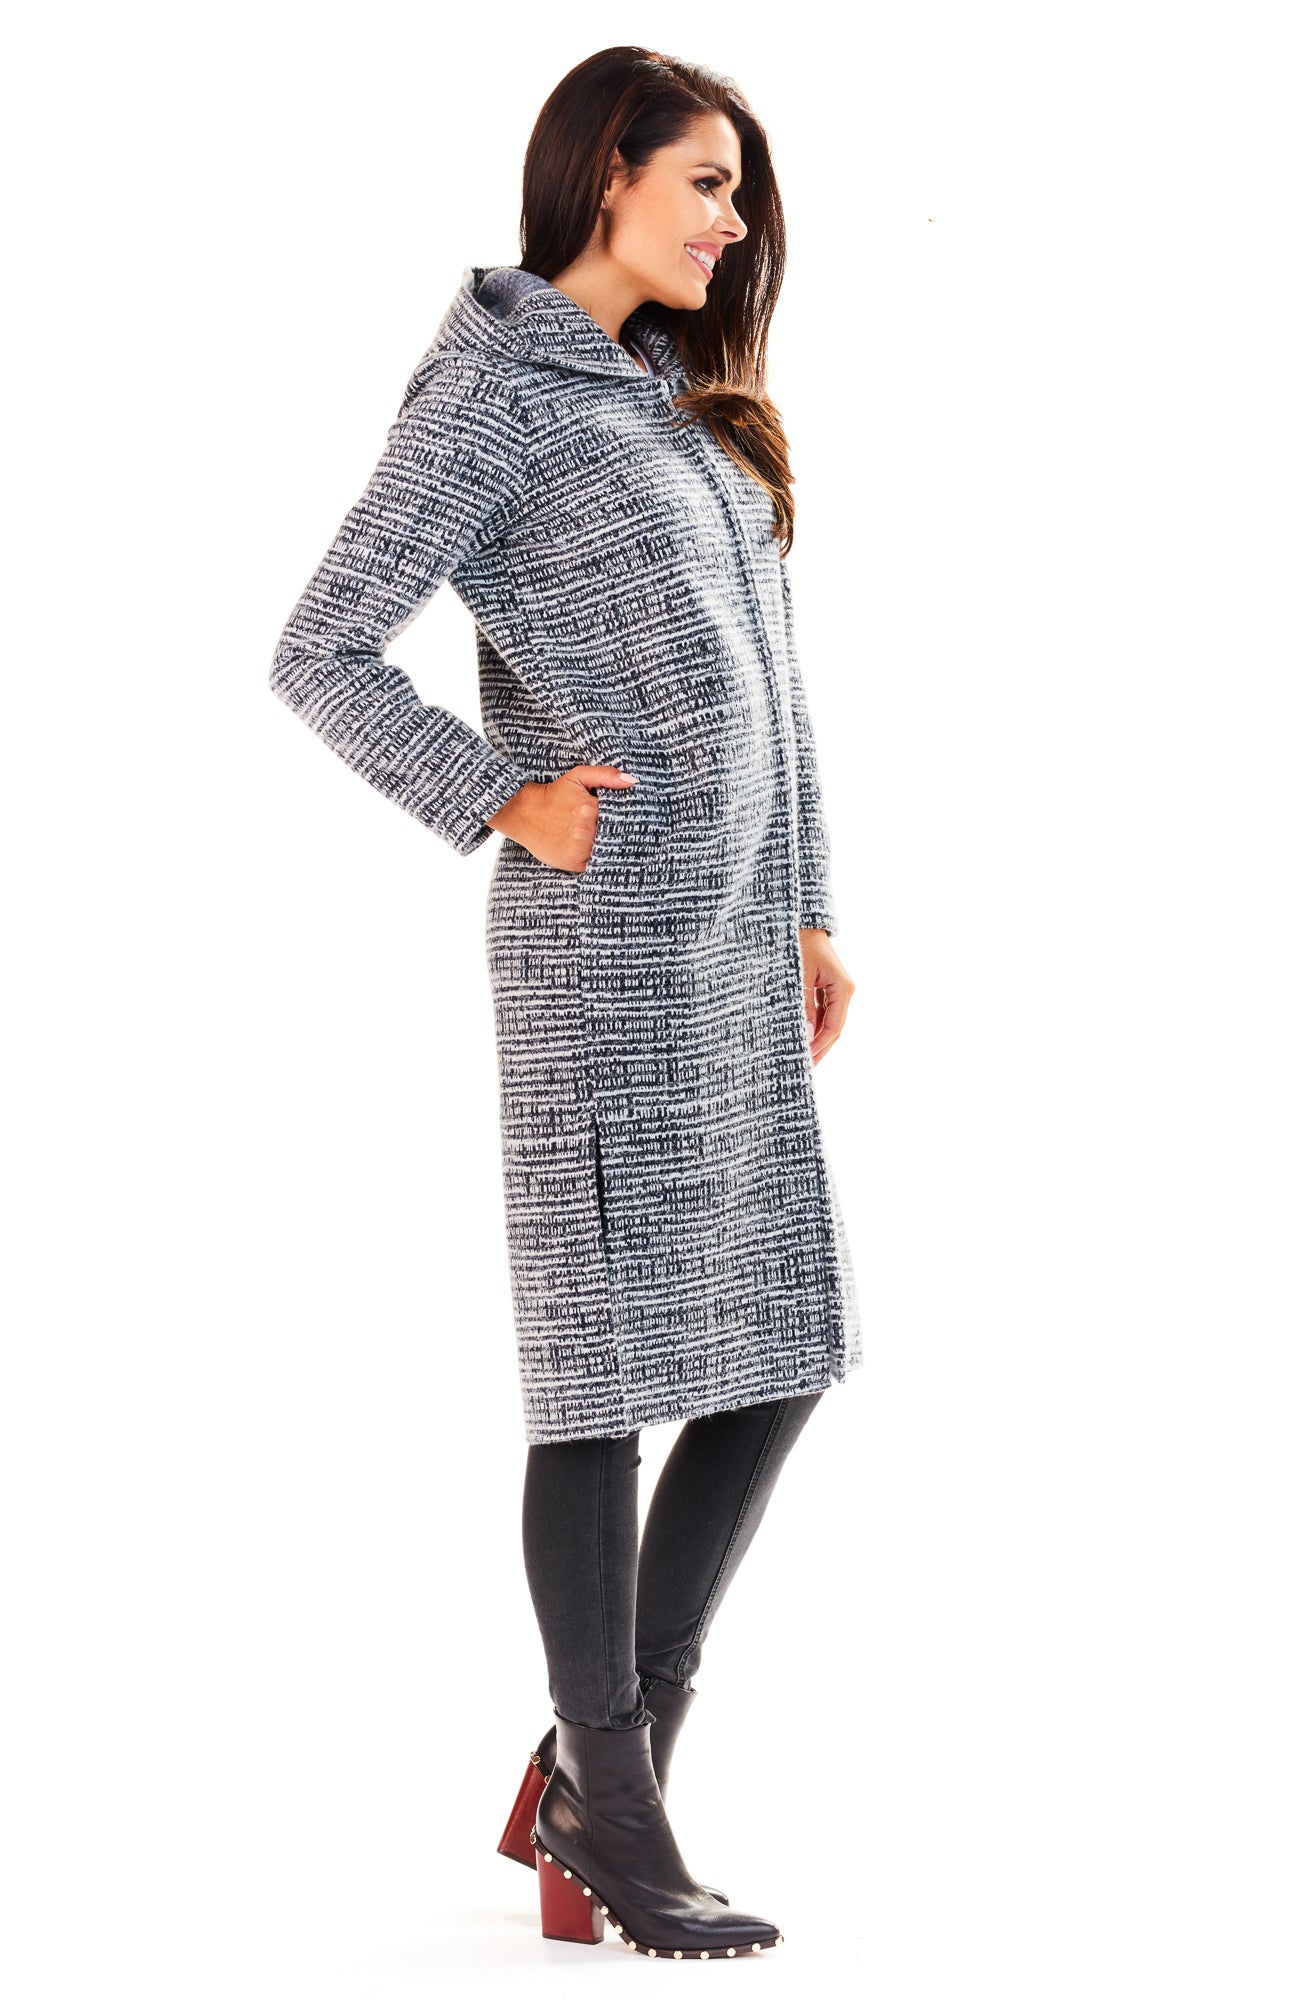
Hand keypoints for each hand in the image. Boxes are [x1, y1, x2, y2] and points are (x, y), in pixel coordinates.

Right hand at [486, 765, 637, 870]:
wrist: (524, 813)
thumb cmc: (554, 794)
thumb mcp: (578, 777)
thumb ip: (606, 775)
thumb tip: (632, 781)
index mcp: (589, 809)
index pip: (620, 817)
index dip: (621, 818)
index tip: (619, 817)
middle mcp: (585, 831)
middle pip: (614, 835)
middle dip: (614, 832)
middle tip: (609, 828)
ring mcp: (579, 850)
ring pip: (607, 850)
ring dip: (607, 846)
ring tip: (597, 837)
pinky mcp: (574, 864)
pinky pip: (596, 863)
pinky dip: (596, 858)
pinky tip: (590, 848)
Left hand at [799, 928, 854, 1064]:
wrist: (796, 918)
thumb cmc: (798, 943)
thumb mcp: (798, 977)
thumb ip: (802, 1007)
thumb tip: (804, 1036)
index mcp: (842, 987)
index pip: (833, 1027)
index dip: (819, 1047)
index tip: (804, 1061)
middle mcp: (843, 990)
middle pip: (833, 1028)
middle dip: (819, 1049)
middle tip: (803, 1068)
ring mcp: (835, 988)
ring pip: (827, 1022)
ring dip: (815, 1039)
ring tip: (799, 1057)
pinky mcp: (825, 986)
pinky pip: (820, 1012)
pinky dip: (811, 1026)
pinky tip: (799, 1037)